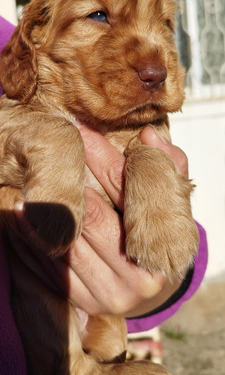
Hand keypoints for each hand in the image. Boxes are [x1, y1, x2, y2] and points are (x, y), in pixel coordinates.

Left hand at [14, 124, 189, 317]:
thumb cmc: (160, 231)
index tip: (76, 127)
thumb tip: (147, 135)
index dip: (98, 154)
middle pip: (91, 218)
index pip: (123, 187)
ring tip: (21, 191)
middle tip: (43, 158)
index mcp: (162, 243)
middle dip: (66, 185)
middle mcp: (138, 276)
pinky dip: (31, 245)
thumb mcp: (174, 196)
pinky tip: (20, 222)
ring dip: (40, 218)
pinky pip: (50, 271)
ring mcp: (110, 293)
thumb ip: (168, 163)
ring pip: (66, 246)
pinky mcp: (86, 302)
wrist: (153, 283)